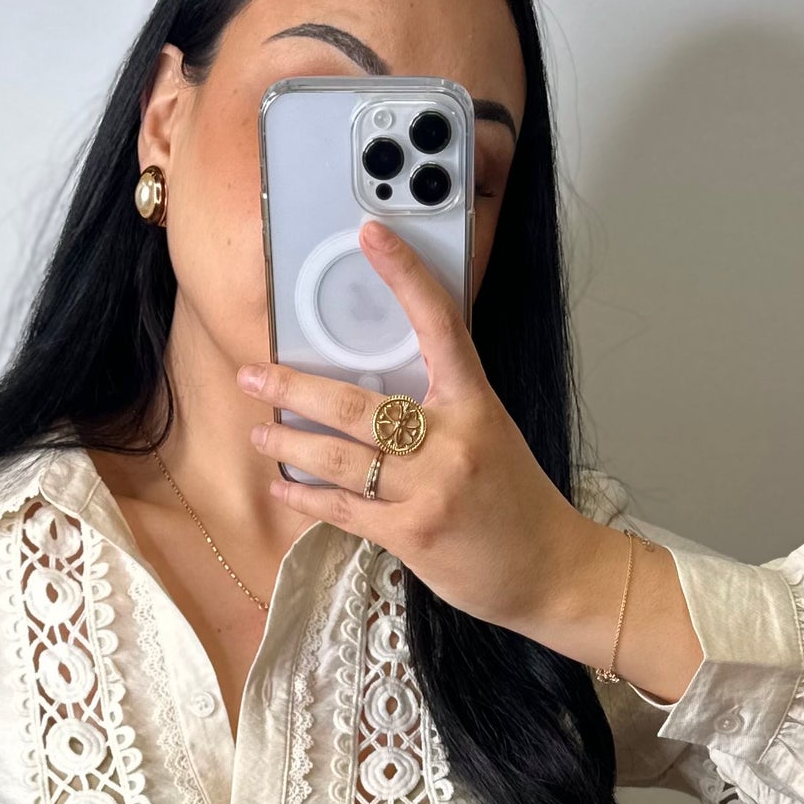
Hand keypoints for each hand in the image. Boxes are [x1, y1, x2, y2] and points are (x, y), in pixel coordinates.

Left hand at [237, 218, 589, 637]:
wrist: (550, 568)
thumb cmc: (516, 500)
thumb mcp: (491, 433)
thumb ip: (442, 408)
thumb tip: (377, 388)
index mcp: (475, 403)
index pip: (438, 324)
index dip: (405, 276)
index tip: (372, 235)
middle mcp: (452, 441)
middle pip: (356, 404)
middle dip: (293, 389)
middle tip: (252, 375)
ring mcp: (430, 490)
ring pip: (339, 457)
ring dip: (288, 444)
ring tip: (259, 433)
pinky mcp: (413, 534)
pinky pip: (344, 508)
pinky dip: (307, 498)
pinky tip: (283, 487)